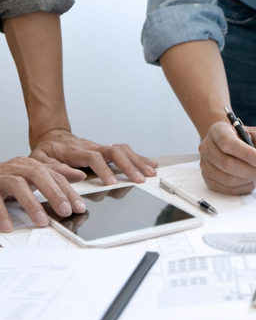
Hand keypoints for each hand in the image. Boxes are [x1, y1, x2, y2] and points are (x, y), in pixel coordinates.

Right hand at [0, 156, 86, 232]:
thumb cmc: (7, 178)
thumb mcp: (33, 175)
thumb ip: (55, 174)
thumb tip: (80, 175)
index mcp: (31, 164)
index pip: (55, 176)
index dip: (69, 191)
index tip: (80, 207)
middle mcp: (17, 167)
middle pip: (39, 176)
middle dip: (55, 194)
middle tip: (66, 210)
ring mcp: (2, 176)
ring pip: (18, 185)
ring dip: (31, 204)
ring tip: (42, 221)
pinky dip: (2, 213)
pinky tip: (9, 226)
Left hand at [30, 130, 157, 184]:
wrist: (52, 136)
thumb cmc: (47, 151)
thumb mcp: (41, 160)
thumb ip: (57, 169)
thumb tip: (78, 177)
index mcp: (76, 151)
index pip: (94, 158)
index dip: (105, 170)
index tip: (112, 183)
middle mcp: (92, 147)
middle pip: (115, 152)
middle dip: (130, 165)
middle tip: (139, 179)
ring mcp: (101, 147)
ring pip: (124, 150)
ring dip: (138, 161)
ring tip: (150, 173)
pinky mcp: (107, 149)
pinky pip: (126, 151)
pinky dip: (139, 157)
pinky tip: (150, 164)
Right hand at [199, 121, 255, 194]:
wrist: (231, 142)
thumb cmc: (245, 137)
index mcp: (218, 131)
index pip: (229, 143)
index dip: (247, 154)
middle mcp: (207, 147)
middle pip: (228, 164)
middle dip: (251, 171)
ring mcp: (205, 164)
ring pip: (228, 180)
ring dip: (248, 180)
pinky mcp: (208, 179)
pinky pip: (228, 189)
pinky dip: (243, 187)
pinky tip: (250, 180)